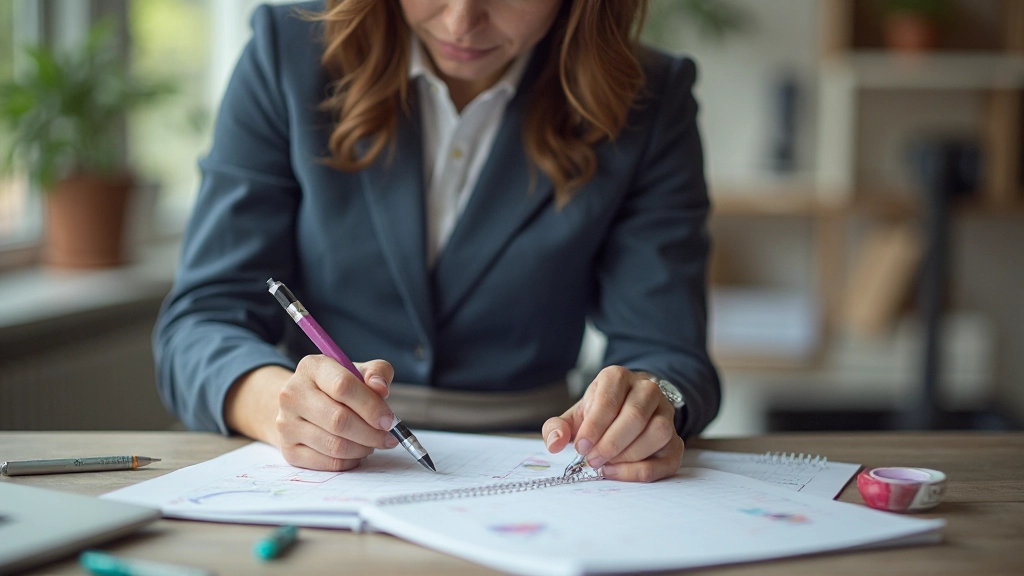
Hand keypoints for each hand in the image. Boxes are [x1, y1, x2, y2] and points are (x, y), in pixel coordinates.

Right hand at [274, 356, 399, 470]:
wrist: (304, 405)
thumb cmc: (339, 387)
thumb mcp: (360, 371)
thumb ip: (377, 373)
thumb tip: (381, 388)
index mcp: (312, 368)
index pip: (343, 386)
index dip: (371, 406)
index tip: (389, 420)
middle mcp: (293, 394)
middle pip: (338, 420)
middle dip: (371, 433)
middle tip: (389, 437)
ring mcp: (286, 424)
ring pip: (334, 445)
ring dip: (363, 448)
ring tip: (372, 443)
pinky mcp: (288, 450)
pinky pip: (328, 463)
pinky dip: (350, 461)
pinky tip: (357, 452)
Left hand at [542, 366, 682, 481]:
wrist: (627, 410)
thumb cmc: (599, 415)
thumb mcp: (576, 415)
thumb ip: (558, 427)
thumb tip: (554, 443)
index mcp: (618, 377)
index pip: (609, 400)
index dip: (594, 427)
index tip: (580, 447)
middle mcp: (647, 389)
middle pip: (635, 417)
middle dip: (610, 444)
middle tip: (592, 460)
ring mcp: (666, 413)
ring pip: (658, 432)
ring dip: (629, 455)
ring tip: (606, 464)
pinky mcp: (676, 439)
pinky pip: (669, 457)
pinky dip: (643, 470)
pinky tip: (621, 472)